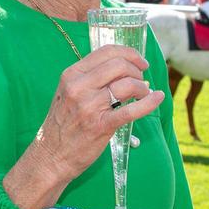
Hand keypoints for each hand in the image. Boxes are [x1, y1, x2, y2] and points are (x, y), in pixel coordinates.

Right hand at [4, 44, 163, 208]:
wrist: (50, 156)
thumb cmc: (62, 125)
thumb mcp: (68, 93)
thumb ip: (89, 80)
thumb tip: (123, 69)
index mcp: (71, 75)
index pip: (105, 52)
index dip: (129, 53)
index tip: (140, 61)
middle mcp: (78, 87)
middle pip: (119, 65)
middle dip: (137, 69)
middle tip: (142, 79)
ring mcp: (89, 106)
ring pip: (127, 84)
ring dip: (142, 87)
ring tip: (144, 94)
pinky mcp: (100, 126)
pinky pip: (131, 110)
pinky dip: (149, 103)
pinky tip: (157, 98)